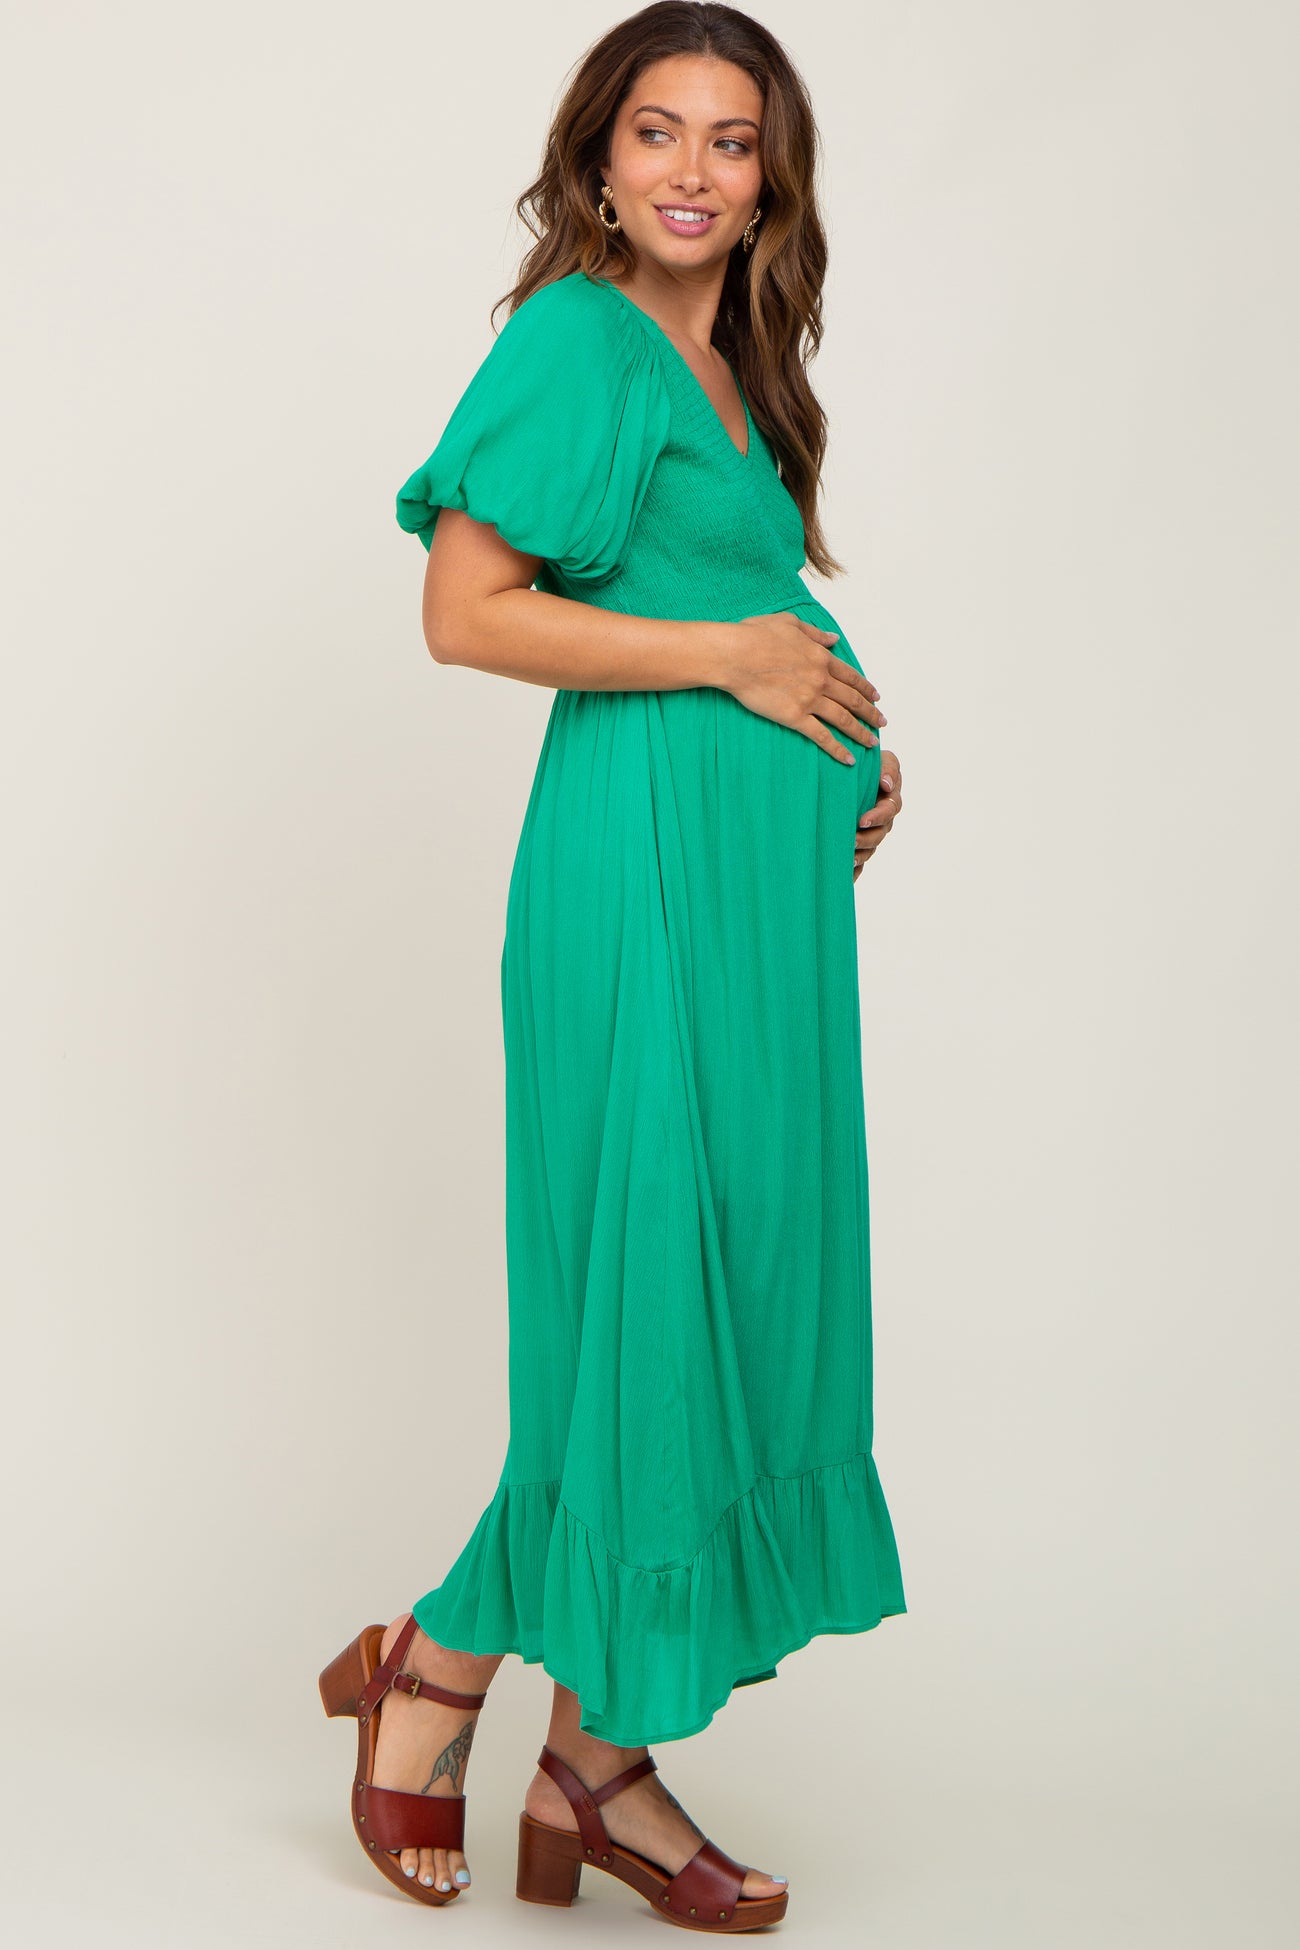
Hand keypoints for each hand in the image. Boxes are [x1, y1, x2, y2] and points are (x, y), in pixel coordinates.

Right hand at [724, 612, 885, 764]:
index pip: (851, 677)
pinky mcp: (795, 717)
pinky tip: (848, 759)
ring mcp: (810, 699)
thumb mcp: (790, 623)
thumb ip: (815, 633)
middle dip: (870, 713)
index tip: (876, 697)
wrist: (736, 654)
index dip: (866, 688)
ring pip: (843, 719)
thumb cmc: (756, 635)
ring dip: (860, 732)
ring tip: (871, 742)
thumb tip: (834, 639)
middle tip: (882, 723)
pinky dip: (837, 748)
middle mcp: (821, 679)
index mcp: (821, 657)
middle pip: (853, 700)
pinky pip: (821, 736)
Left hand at [853, 751, 901, 882]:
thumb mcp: (882, 759)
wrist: (848, 770)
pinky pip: (860, 861)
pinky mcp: (860, 843)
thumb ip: (888, 768)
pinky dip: (855, 870)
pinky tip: (845, 876)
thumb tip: (887, 784)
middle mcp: (883, 820)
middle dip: (866, 839)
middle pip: (879, 834)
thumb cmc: (868, 763)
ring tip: (846, 860)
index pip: (889, 811)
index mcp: (890, 800)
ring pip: (870, 849)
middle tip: (850, 841)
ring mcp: (872, 833)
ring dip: (860, 856)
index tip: (862, 820)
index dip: (877, 817)